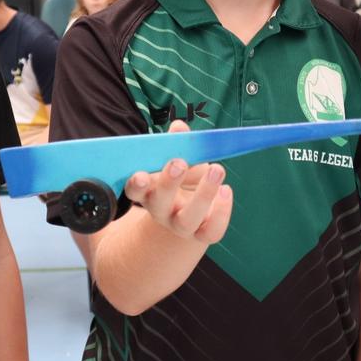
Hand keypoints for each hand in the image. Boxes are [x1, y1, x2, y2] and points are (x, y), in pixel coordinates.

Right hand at [122, 119, 232, 242]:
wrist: (193, 209)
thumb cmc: (183, 178)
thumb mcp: (180, 158)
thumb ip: (178, 143)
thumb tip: (180, 127)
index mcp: (149, 191)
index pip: (134, 192)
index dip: (136, 185)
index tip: (141, 174)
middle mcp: (161, 211)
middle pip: (159, 204)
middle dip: (168, 183)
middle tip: (178, 162)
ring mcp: (181, 225)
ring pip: (187, 220)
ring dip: (203, 194)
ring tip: (216, 169)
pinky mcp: (202, 233)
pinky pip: (211, 231)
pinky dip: (222, 212)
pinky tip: (226, 190)